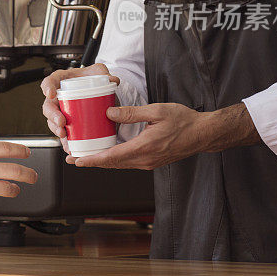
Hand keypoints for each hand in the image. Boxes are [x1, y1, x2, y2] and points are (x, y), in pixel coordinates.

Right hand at [40, 63, 119, 154]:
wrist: (98, 90)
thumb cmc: (92, 78)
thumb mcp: (99, 72)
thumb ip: (105, 74)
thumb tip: (113, 80)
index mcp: (61, 81)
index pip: (49, 81)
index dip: (47, 87)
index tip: (51, 93)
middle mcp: (58, 97)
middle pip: (48, 106)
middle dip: (52, 116)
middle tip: (61, 122)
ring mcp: (61, 111)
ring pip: (52, 122)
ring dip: (56, 130)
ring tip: (64, 135)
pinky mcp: (68, 124)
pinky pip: (63, 134)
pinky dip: (65, 142)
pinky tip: (69, 147)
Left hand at [70, 103, 205, 168]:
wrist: (203, 133)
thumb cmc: (184, 121)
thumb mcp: (156, 111)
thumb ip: (132, 113)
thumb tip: (109, 113)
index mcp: (144, 148)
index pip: (112, 157)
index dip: (92, 160)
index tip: (77, 160)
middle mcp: (144, 159)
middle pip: (112, 164)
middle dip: (91, 162)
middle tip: (72, 159)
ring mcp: (148, 162)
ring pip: (119, 164)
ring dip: (101, 162)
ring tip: (85, 156)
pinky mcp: (151, 161)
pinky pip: (128, 162)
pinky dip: (114, 159)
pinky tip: (107, 153)